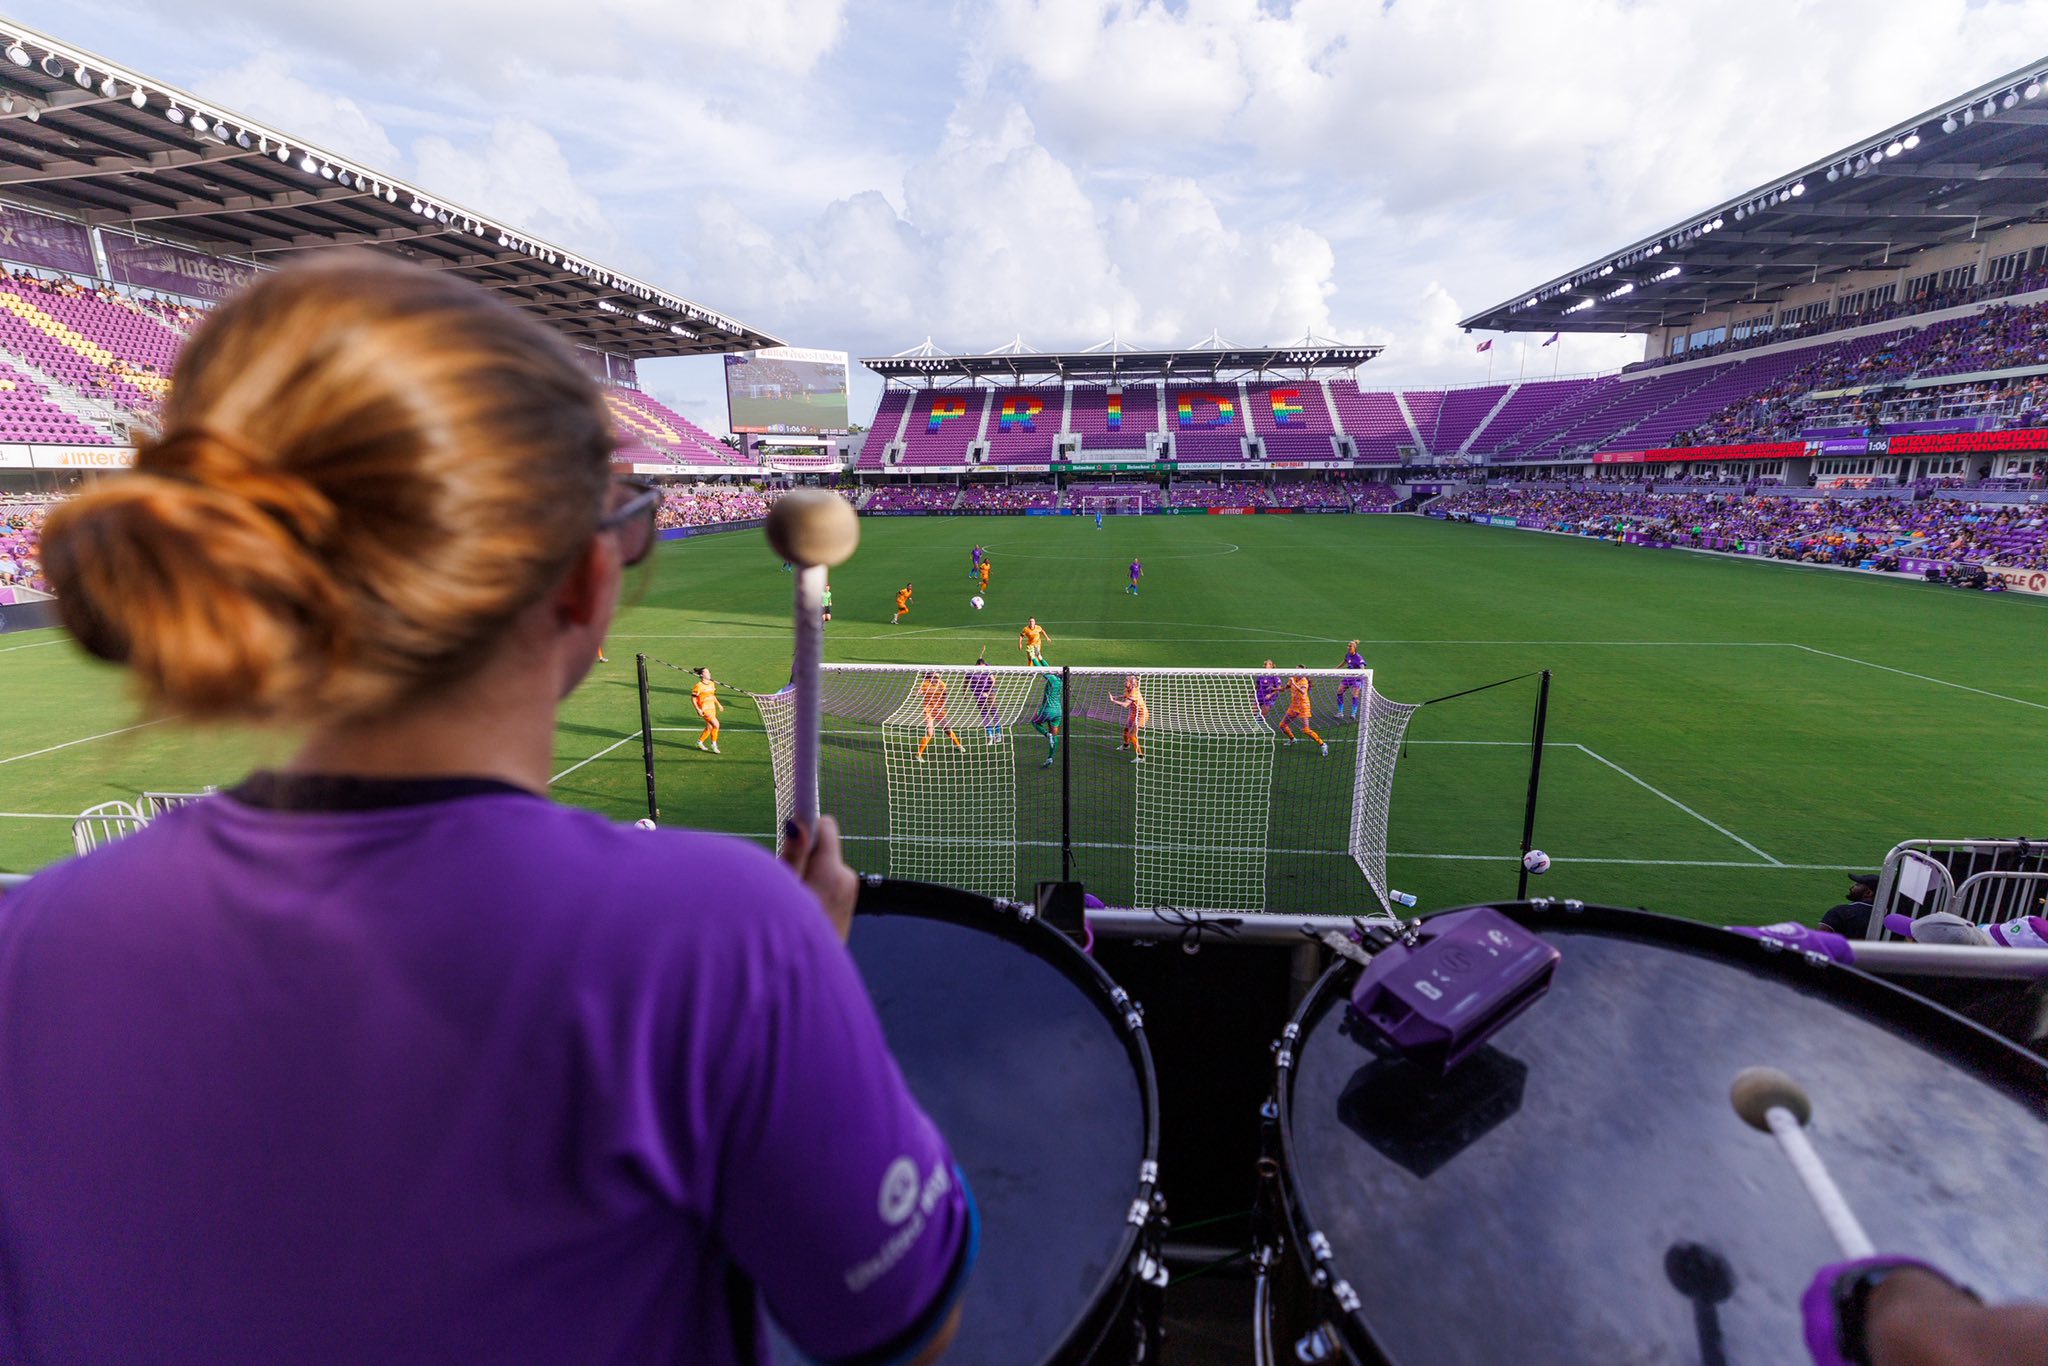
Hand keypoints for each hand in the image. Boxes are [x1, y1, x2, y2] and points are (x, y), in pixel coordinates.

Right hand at [780, 815, 857, 941]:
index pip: (825, 826)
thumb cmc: (786, 935)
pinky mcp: (846, 907)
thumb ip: (792, 855)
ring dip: (807, 875)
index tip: (796, 816)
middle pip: (822, 847)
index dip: (807, 823)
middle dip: (802, 855)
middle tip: (784, 879)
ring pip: (822, 867)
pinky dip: (814, 889)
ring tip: (792, 900)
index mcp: (832, 872)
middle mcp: (846, 880)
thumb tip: (799, 821)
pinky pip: (827, 885)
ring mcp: (849, 895)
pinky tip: (803, 910)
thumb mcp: (782, 891)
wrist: (807, 976)